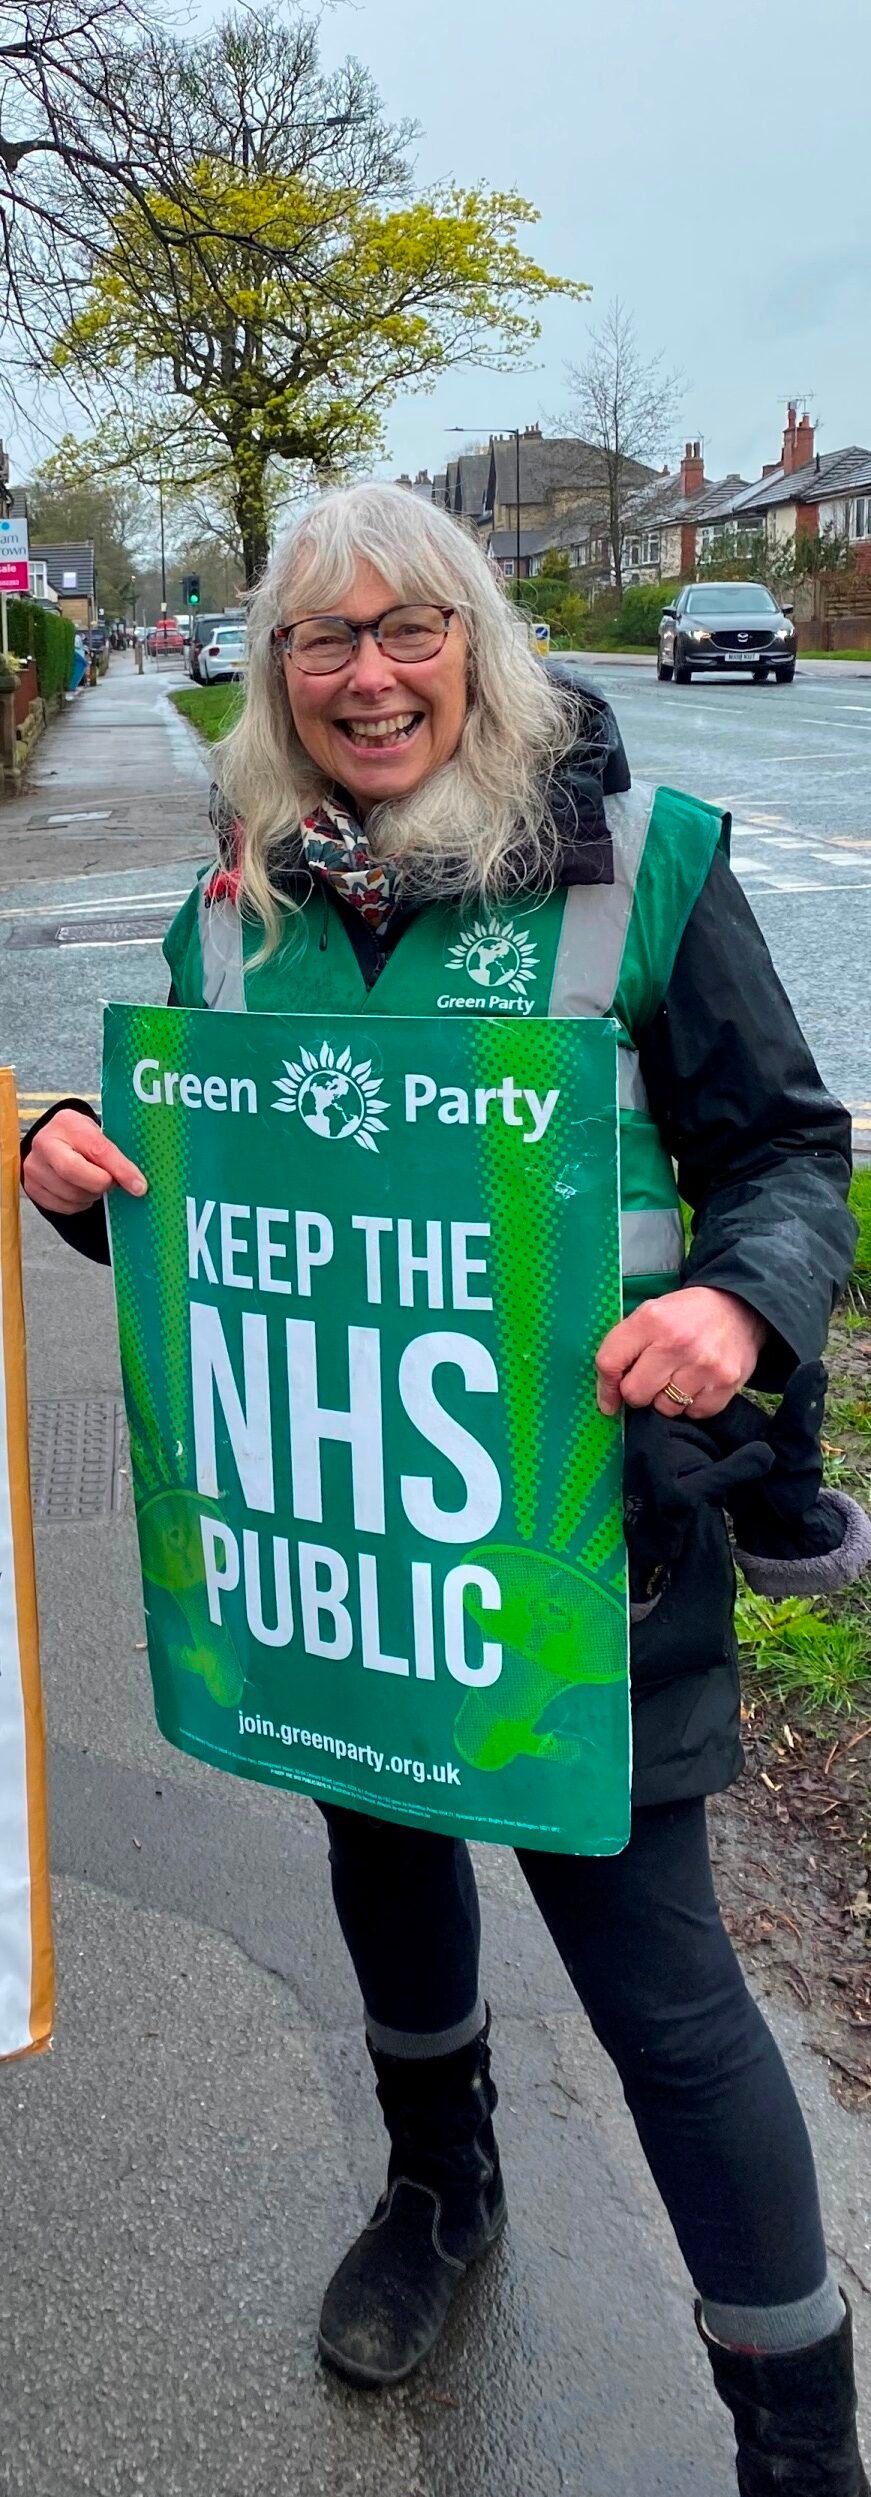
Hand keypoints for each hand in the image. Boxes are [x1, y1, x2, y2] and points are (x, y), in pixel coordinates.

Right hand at [22, 1109, 146, 1215]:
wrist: (55, 1141)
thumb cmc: (81, 1137)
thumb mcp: (99, 1135)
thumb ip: (116, 1156)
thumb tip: (138, 1185)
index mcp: (66, 1124)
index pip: (97, 1149)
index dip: (120, 1170)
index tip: (139, 1186)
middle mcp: (43, 1144)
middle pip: (75, 1174)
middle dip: (100, 1184)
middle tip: (110, 1181)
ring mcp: (34, 1168)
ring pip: (71, 1195)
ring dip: (91, 1195)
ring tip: (93, 1180)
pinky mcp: (33, 1188)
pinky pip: (64, 1207)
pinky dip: (79, 1204)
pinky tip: (80, 1189)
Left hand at [595, 1286, 766, 1420]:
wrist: (740, 1308)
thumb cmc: (687, 1315)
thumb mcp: (651, 1313)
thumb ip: (626, 1345)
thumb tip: (609, 1393)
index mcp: (652, 1319)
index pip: (610, 1361)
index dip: (605, 1386)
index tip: (609, 1400)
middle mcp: (677, 1342)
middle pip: (635, 1393)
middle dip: (639, 1392)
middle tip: (651, 1380)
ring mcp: (704, 1365)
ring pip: (665, 1408)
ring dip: (667, 1399)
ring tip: (678, 1377)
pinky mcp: (726, 1383)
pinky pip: (694, 1413)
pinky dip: (693, 1404)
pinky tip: (698, 1383)